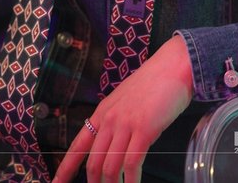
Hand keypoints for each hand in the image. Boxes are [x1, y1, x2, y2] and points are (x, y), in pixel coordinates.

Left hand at [53, 35, 192, 182]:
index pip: (78, 146)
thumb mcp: (125, 101)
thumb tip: (110, 144)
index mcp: (102, 113)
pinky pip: (132, 164)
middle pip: (93, 163)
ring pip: (110, 167)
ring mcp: (125, 124)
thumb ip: (115, 121)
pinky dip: (131, 181)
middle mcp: (109, 120)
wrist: (172, 67)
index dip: (65, 168)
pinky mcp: (144, 129)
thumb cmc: (152, 84)